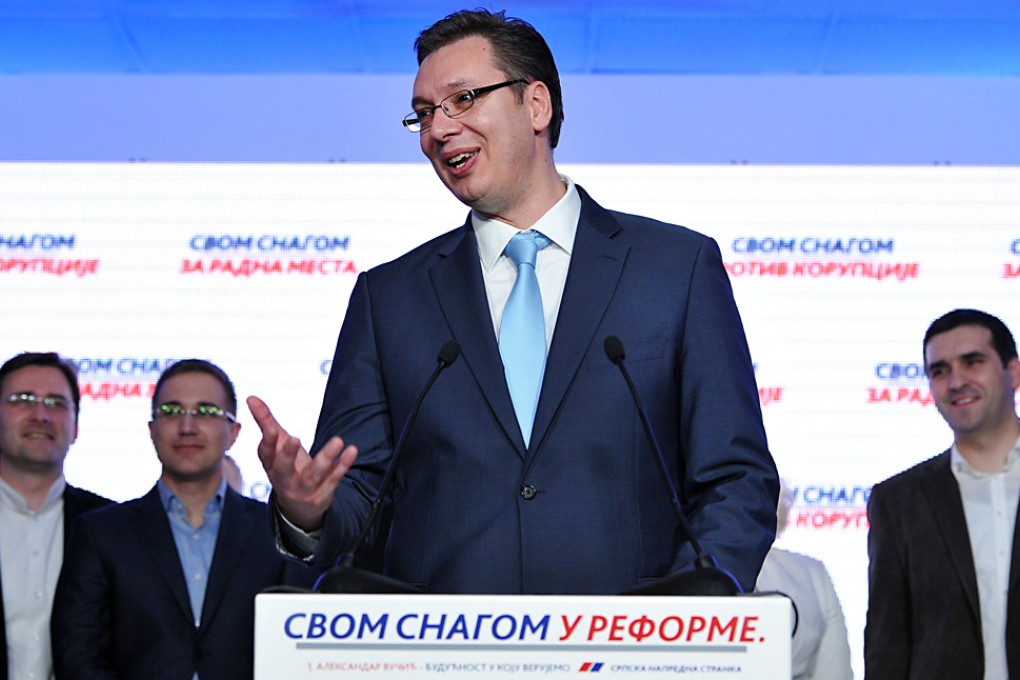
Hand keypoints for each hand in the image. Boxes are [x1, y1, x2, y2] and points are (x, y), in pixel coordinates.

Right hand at [246, 395, 357, 531]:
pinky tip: (351, 450)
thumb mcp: (276, 446)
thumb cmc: (285, 467)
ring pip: (314, 475)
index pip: (266, 454)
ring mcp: (303, 489)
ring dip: (326, 458)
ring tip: (338, 440)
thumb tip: (251, 397)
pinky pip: (333, 480)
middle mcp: (284, 479)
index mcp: (271, 465)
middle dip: (288, 455)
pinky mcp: (321, 494)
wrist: (298, 507)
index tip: (271, 429)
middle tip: (295, 439)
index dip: (268, 442)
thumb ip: (265, 421)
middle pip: (283, 468)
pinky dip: (342, 466)